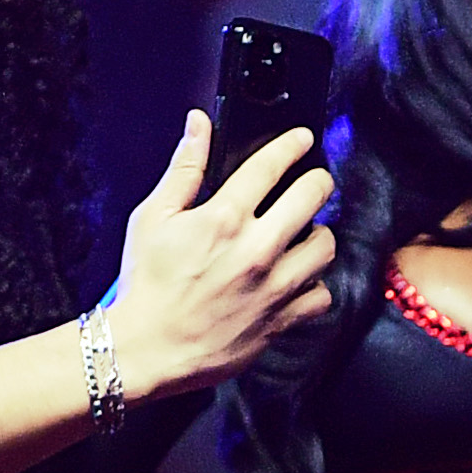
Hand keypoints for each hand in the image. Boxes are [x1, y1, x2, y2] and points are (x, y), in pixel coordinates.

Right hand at [104, 112, 336, 397]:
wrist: (146, 348)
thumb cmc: (146, 284)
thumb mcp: (154, 217)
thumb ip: (184, 168)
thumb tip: (198, 124)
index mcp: (224, 218)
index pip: (272, 165)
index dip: (293, 145)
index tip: (304, 139)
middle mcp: (256, 249)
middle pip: (313, 197)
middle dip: (319, 181)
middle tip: (316, 181)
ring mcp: (273, 286)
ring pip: (324, 247)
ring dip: (320, 233)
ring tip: (307, 232)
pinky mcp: (280, 319)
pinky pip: (321, 295)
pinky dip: (316, 285)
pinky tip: (301, 278)